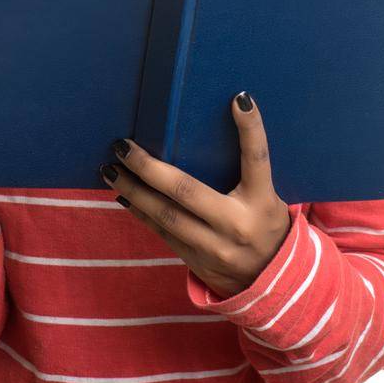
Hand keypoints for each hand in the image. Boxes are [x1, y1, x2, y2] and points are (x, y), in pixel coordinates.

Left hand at [101, 91, 291, 298]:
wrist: (273, 283)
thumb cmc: (266, 226)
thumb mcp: (269, 199)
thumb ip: (249, 174)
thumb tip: (223, 126)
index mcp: (262, 201)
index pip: (257, 159)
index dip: (250, 129)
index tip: (239, 99)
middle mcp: (236, 224)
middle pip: (186, 191)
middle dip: (148, 167)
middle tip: (123, 146)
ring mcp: (213, 247)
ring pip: (164, 216)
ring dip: (133, 191)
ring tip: (110, 169)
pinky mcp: (196, 261)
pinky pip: (162, 233)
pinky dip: (140, 212)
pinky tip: (123, 196)